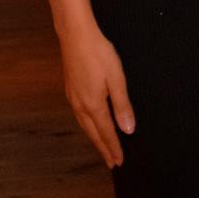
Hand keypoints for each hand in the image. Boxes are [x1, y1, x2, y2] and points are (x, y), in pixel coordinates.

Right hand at [59, 24, 135, 168]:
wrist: (76, 35)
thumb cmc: (98, 53)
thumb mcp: (116, 78)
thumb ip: (122, 105)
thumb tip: (128, 130)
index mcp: (93, 105)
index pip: (106, 133)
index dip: (114, 148)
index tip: (119, 161)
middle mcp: (80, 106)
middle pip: (93, 133)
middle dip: (103, 148)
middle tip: (111, 162)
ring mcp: (73, 98)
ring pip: (85, 126)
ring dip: (95, 138)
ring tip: (102, 147)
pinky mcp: (70, 90)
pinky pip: (80, 116)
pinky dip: (87, 126)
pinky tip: (90, 124)